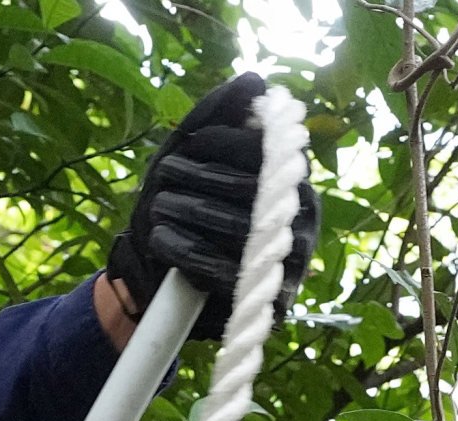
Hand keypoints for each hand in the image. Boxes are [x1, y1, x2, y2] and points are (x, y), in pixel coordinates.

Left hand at [108, 73, 320, 339]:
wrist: (159, 283)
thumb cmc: (181, 208)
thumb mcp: (188, 155)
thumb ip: (217, 116)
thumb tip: (256, 81)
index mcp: (290, 178)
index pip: (270, 152)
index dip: (226, 143)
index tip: (186, 143)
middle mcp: (301, 218)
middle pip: (256, 191)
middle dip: (202, 179)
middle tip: (161, 177)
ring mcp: (291, 263)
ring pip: (244, 231)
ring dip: (190, 213)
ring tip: (156, 207)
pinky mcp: (270, 302)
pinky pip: (230, 274)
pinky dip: (188, 253)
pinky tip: (161, 239)